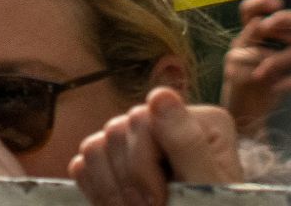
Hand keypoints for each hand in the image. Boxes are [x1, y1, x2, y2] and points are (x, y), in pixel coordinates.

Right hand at [70, 88, 242, 205]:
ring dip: (109, 188)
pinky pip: (83, 164)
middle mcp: (168, 122)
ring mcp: (140, 142)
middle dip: (127, 179)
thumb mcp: (206, 186)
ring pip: (96, 145)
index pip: (146, 118)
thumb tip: (159, 95)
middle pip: (118, 129)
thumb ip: (188, 142)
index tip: (157, 203)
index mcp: (200, 121)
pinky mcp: (118, 163)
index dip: (141, 164)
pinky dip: (95, 190)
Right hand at [219, 0, 286, 134]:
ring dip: (277, 40)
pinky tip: (284, 67)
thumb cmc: (267, 84)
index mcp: (250, 35)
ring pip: (253, 39)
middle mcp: (240, 42)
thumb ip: (284, 40)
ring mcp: (234, 58)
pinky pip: (251, 63)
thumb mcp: (278, 59)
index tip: (282, 2)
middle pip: (250, 18)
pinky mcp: (233, 75)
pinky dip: (270, 62)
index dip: (262, 1)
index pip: (250, 9)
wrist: (249, 115)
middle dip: (275, 20)